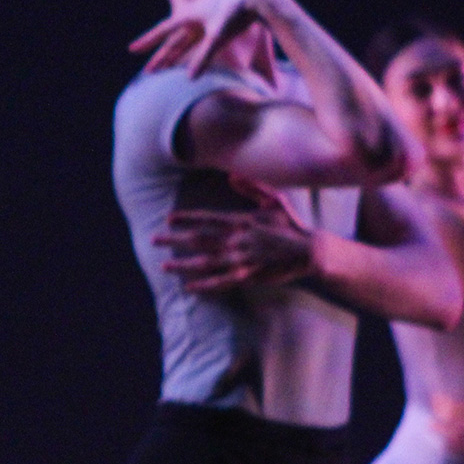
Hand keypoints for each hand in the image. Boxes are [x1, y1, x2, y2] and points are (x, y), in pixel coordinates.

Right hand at [128, 0, 290, 76]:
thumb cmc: (235, 13)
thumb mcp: (218, 35)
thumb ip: (204, 57)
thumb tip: (189, 78)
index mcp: (189, 15)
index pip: (163, 32)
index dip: (147, 41)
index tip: (132, 49)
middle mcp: (193, 18)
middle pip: (172, 42)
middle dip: (160, 57)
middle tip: (148, 71)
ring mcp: (204, 23)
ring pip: (184, 43)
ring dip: (174, 57)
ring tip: (163, 70)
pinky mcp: (215, 26)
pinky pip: (197, 43)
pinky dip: (190, 53)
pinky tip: (187, 60)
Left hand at [152, 176, 313, 292]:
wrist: (309, 252)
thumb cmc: (291, 225)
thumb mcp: (274, 200)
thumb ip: (253, 187)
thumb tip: (232, 176)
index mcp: (242, 221)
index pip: (208, 219)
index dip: (186, 218)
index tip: (168, 219)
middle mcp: (238, 240)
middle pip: (199, 240)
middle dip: (174, 240)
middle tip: (154, 240)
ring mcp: (242, 259)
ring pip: (205, 262)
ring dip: (182, 264)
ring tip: (164, 265)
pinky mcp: (248, 276)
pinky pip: (221, 282)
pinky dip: (204, 285)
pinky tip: (188, 287)